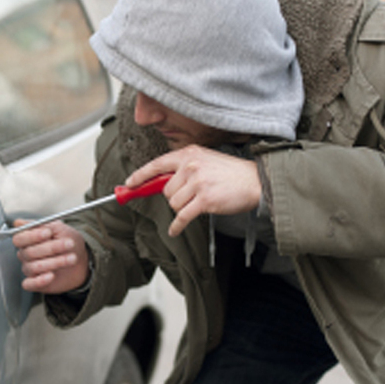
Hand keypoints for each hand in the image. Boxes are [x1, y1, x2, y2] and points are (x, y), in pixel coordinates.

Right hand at [12, 220, 88, 293]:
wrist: (81, 259)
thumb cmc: (68, 242)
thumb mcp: (59, 228)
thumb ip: (41, 225)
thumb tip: (20, 223)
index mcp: (28, 239)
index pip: (19, 238)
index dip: (32, 236)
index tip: (48, 233)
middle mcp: (26, 254)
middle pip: (29, 252)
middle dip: (51, 248)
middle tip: (68, 244)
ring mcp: (30, 268)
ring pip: (33, 267)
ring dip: (54, 262)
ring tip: (70, 258)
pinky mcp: (35, 282)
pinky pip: (29, 284)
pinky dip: (39, 280)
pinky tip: (51, 275)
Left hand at [125, 145, 261, 236]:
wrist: (255, 181)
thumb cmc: (231, 173)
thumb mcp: (206, 160)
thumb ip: (185, 167)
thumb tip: (161, 182)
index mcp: (189, 154)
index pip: (157, 164)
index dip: (140, 175)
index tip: (129, 183)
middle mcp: (191, 165)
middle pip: (165, 190)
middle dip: (174, 197)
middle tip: (191, 197)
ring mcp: (197, 182)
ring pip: (173, 204)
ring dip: (182, 208)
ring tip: (199, 203)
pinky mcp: (204, 200)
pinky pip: (181, 217)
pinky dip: (177, 226)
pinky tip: (175, 229)